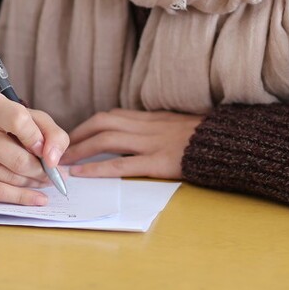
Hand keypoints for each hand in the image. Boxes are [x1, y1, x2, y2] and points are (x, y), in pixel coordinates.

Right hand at [0, 90, 68, 205]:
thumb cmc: (9, 123)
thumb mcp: (33, 118)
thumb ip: (51, 134)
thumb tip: (52, 160)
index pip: (18, 121)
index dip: (38, 140)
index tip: (48, 152)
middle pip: (16, 159)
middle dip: (41, 171)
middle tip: (53, 175)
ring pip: (8, 178)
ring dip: (32, 183)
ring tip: (42, 180)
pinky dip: (19, 198)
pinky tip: (35, 198)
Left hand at [63, 108, 203, 179]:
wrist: (228, 145)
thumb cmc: (205, 140)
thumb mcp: (178, 126)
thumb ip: (157, 129)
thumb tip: (136, 137)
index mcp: (152, 118)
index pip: (112, 116)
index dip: (89, 125)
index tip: (73, 136)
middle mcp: (148, 126)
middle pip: (103, 123)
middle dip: (77, 135)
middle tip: (60, 150)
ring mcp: (152, 143)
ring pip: (107, 140)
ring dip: (81, 150)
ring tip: (64, 162)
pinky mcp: (159, 162)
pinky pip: (122, 164)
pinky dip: (98, 168)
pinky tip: (83, 174)